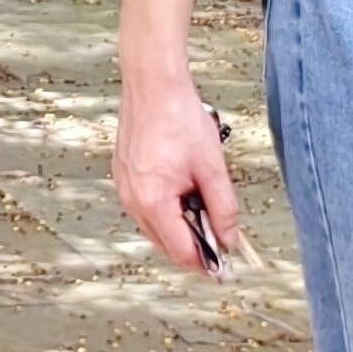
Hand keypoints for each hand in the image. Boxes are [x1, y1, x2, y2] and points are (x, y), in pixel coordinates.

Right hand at [113, 81, 258, 276]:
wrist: (154, 86)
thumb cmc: (178, 118)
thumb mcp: (211, 168)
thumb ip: (224, 209)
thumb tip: (229, 238)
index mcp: (152, 200)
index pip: (181, 251)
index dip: (206, 262)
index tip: (224, 266)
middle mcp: (131, 199)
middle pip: (166, 243)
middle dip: (194, 244)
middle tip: (219, 232)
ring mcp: (124, 187)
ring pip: (155, 226)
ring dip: (180, 225)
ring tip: (201, 201)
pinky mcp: (123, 176)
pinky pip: (146, 206)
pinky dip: (166, 208)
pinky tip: (183, 188)